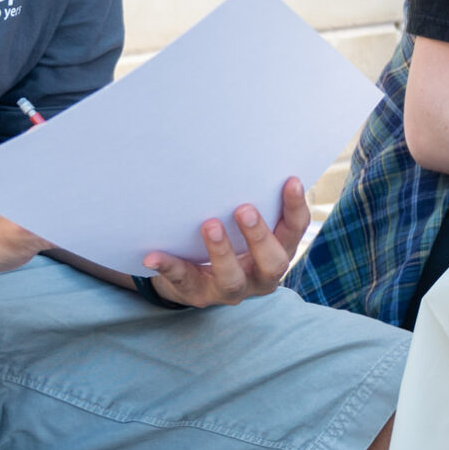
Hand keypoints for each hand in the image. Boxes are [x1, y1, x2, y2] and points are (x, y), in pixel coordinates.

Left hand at [141, 177, 308, 306]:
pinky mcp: (198, 294)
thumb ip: (257, 201)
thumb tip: (248, 155)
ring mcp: (230, 290)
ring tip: (209, 225)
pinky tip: (153, 256)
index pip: (294, 231)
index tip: (290, 180)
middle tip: (244, 209)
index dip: (295, 207)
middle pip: (273, 263)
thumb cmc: (232, 239)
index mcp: (278, 253)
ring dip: (221, 252)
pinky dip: (169, 267)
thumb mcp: (249, 226)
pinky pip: (184, 281)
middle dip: (259, 236)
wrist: (198, 279)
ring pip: (231, 279)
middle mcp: (260, 276)